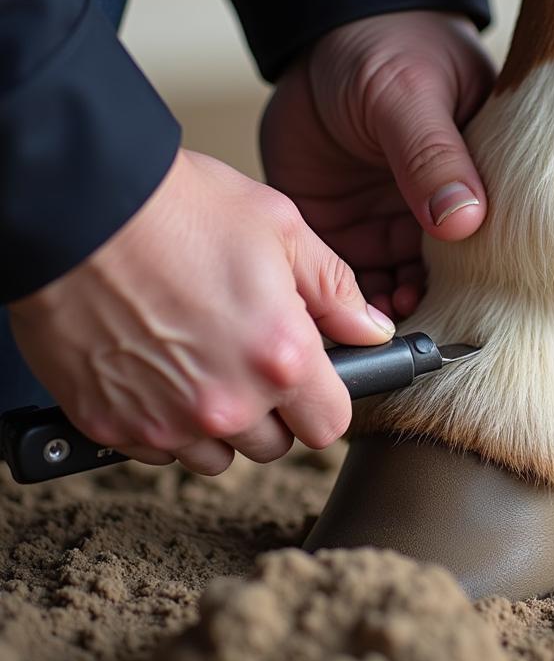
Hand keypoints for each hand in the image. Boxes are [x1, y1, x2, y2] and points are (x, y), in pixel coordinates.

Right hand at [7, 150, 394, 473]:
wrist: (76, 206)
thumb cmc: (176, 208)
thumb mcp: (281, 229)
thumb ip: (335, 290)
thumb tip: (370, 329)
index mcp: (279, 357)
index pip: (330, 424)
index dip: (325, 400)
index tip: (314, 379)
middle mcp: (224, 403)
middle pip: (274, 444)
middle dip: (273, 408)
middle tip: (249, 353)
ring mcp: (164, 421)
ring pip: (215, 454)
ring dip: (218, 421)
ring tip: (201, 358)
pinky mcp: (111, 425)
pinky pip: (157, 448)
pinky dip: (163, 420)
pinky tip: (158, 368)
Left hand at [260, 11, 495, 320]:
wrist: (323, 35)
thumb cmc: (387, 46)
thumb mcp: (412, 94)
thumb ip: (433, 153)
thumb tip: (466, 219)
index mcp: (480, 179)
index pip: (495, 242)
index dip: (487, 281)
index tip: (472, 309)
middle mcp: (442, 210)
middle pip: (451, 279)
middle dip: (438, 309)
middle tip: (421, 329)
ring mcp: (393, 223)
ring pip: (400, 288)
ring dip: (392, 313)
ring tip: (384, 324)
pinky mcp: (346, 230)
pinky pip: (351, 281)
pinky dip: (348, 305)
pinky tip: (349, 317)